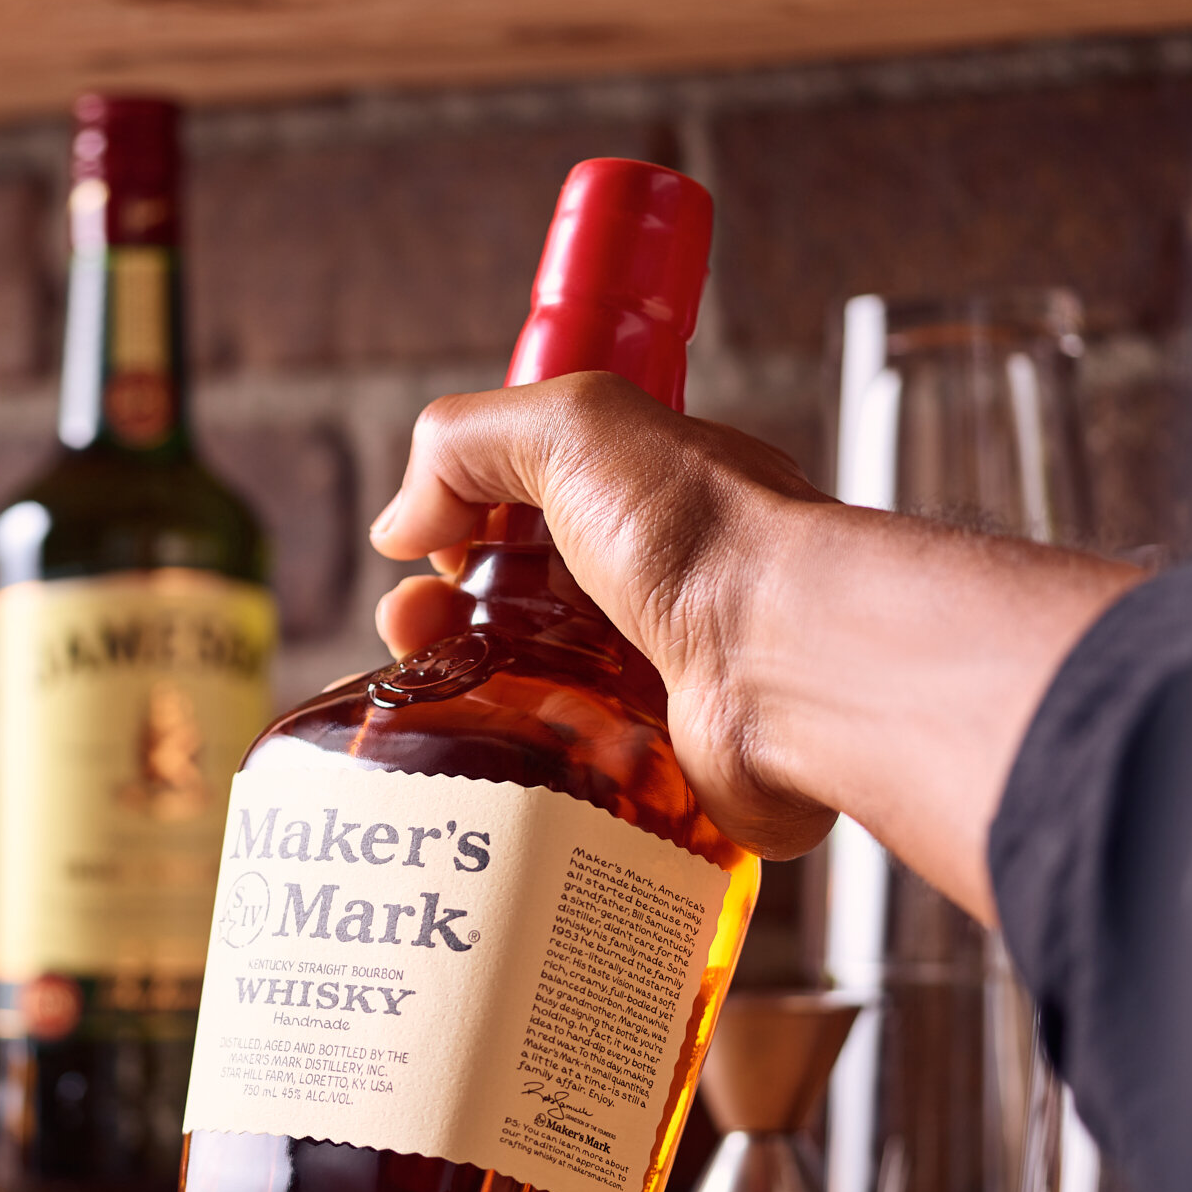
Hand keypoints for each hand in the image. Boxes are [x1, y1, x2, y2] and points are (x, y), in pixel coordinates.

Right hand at [366, 372, 1142, 919]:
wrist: (789, 667)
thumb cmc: (710, 539)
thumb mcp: (575, 427)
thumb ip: (466, 441)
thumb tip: (402, 522)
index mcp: (644, 494)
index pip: (534, 500)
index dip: (465, 519)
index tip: (424, 548)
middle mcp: (655, 581)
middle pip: (518, 599)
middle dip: (442, 612)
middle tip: (410, 630)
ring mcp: (658, 674)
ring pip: (534, 687)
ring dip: (468, 689)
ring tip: (429, 693)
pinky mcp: (660, 760)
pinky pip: (568, 765)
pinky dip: (517, 760)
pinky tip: (486, 756)